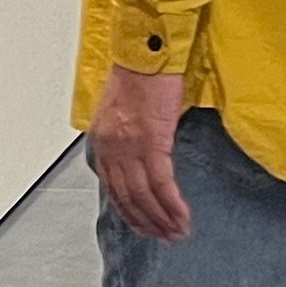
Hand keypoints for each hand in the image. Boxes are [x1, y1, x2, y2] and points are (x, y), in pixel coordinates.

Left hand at [89, 68, 191, 242]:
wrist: (148, 50)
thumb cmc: (138, 71)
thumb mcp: (119, 108)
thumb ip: (123, 136)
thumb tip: (137, 156)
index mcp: (102, 141)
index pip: (112, 188)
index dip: (129, 211)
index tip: (143, 224)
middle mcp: (111, 148)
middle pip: (127, 197)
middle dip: (147, 221)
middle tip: (164, 236)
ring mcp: (131, 146)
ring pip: (144, 195)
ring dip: (162, 219)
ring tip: (177, 232)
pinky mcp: (153, 141)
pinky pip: (162, 183)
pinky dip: (173, 204)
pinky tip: (183, 216)